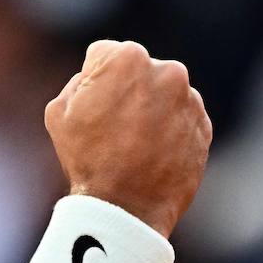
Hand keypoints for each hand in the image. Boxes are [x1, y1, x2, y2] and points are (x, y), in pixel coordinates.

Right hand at [44, 41, 210, 237]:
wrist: (127, 208)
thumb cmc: (87, 158)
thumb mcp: (59, 110)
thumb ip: (80, 80)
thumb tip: (97, 78)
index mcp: (128, 57)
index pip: (105, 55)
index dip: (93, 80)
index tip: (93, 106)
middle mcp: (166, 70)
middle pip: (137, 71)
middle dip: (126, 90)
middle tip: (113, 125)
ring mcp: (190, 99)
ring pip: (162, 93)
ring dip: (150, 109)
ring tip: (133, 144)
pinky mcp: (204, 125)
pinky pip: (181, 117)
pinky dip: (169, 129)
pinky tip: (151, 152)